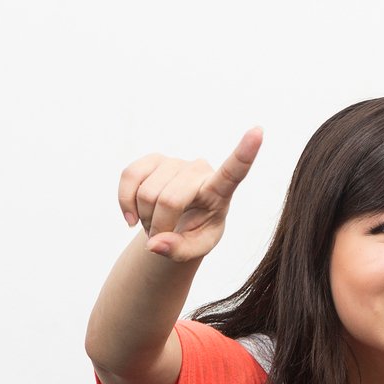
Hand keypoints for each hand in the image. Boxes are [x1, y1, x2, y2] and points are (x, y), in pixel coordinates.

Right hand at [117, 128, 261, 262]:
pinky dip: (125, 202)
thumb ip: (179, 251)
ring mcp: (175, 162)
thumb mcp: (196, 248)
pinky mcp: (152, 159)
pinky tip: (133, 216)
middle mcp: (199, 170)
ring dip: (145, 217)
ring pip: (146, 193)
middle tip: (162, 235)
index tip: (259, 132)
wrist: (178, 222)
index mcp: (221, 191)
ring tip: (156, 223)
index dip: (245, 152)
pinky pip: (128, 177)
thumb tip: (154, 244)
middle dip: (159, 225)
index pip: (234, 172)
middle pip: (169, 200)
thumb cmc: (196, 232)